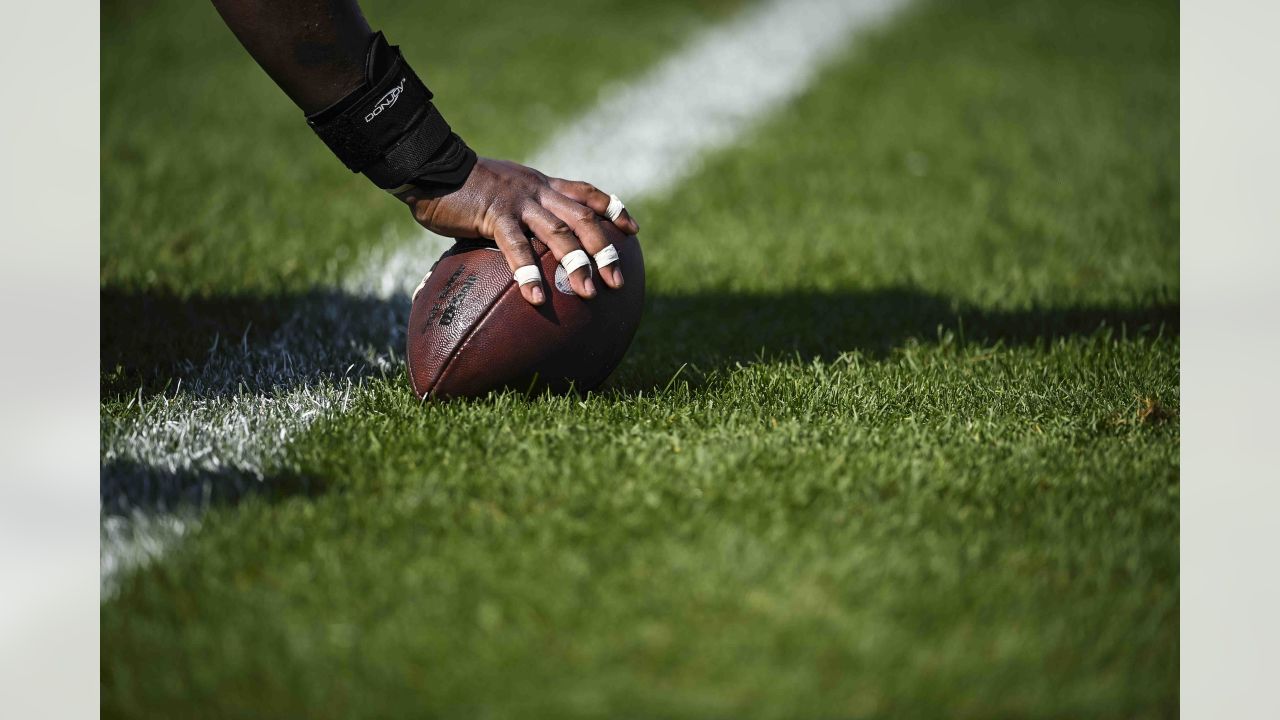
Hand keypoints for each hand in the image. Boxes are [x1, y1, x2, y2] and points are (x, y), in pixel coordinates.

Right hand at [396, 158, 638, 305]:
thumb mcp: (499, 194)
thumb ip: (515, 215)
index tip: (632, 230)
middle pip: (583, 219)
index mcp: (541, 184)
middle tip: (619, 282)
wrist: (430, 165)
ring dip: (577, 264)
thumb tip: (520, 244)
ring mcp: (518, 202)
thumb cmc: (460, 186)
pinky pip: (517, 247)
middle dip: (605, 250)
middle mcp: (537, 191)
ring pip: (558, 233)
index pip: (586, 193)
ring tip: (590, 293)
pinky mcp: (494, 215)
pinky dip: (529, 273)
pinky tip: (538, 298)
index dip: (612, 210)